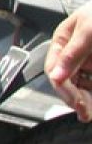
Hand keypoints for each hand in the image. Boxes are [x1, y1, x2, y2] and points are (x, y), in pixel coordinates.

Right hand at [46, 1, 91, 121]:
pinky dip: (90, 93)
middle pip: (66, 80)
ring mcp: (86, 60)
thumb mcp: (88, 30)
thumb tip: (57, 75)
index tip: (76, 102)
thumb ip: (73, 53)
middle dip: (74, 97)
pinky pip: (90, 82)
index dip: (64, 87)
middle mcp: (72, 53)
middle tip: (84, 112)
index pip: (55, 69)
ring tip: (88, 113)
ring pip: (79, 85)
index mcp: (62, 41)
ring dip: (83, 99)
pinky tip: (90, 104)